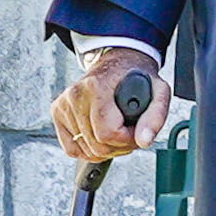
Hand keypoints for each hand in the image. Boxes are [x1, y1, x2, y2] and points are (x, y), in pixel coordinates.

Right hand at [51, 48, 170, 161]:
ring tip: (115, 130)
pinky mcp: (57, 113)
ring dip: (106, 148)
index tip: (135, 129)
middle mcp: (75, 95)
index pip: (108, 134)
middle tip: (128, 131)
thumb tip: (144, 141)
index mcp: (96, 87)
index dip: (127, 140)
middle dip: (119, 146)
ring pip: (86, 151)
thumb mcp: (158, 91)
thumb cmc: (136, 79)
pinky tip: (99, 135)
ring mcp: (63, 104)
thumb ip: (155, 116)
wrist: (116, 65)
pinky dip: (89, 149)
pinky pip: (72, 149)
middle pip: (97, 146)